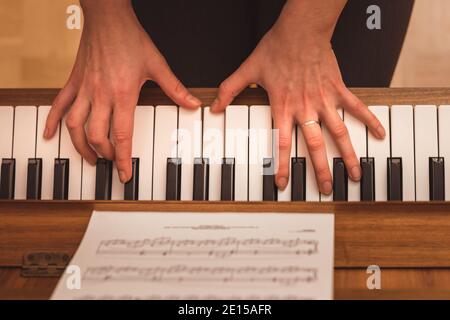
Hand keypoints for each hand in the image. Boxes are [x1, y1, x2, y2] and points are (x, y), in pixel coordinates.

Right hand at [44, 0, 200, 182]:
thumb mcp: (157, 65)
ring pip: (75, 125)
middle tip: (113, 161)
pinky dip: (53, 121)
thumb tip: (192, 104)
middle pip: (97, 136)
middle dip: (106, 154)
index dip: (124, 159)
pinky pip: (59, 104)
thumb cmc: (131, 39)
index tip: (125, 174)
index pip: (122, 135)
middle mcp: (101, 95)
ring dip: (81, 145)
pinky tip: (50, 134)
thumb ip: (175, 88)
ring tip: (90, 157)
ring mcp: (84, 89)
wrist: (108, 18)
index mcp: (123, 94)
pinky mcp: (74, 81)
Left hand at [211, 0, 384, 193]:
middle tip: (327, 189)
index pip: (283, 144)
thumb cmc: (276, 48)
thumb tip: (214, 106)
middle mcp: (305, 108)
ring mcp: (324, 100)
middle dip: (321, 170)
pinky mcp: (338, 89)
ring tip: (355, 174)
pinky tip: (379, 134)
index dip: (283, 166)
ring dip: (348, 155)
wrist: (300, 29)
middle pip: (315, 146)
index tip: (284, 184)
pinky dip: (369, 120)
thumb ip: (229, 90)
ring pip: (339, 133)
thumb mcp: (248, 70)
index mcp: (283, 107)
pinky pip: (356, 107)